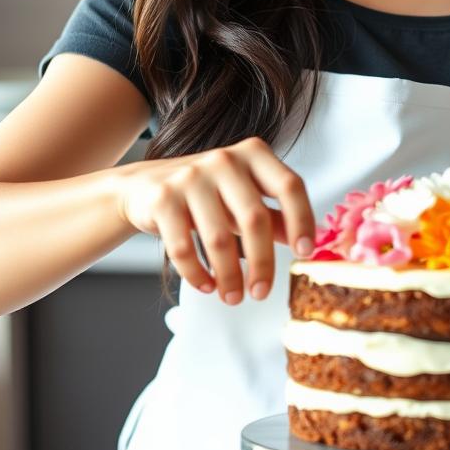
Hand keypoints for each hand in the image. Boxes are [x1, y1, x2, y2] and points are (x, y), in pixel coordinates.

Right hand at [115, 136, 314, 304]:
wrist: (143, 186)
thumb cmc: (205, 194)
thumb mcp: (243, 198)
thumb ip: (274, 215)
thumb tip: (306, 242)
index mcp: (253, 154)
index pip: (289, 185)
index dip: (302, 220)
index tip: (305, 252)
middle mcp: (224, 159)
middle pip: (254, 219)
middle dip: (262, 264)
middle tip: (261, 293)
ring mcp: (190, 176)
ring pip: (219, 238)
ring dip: (229, 276)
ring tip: (233, 296)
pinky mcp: (162, 197)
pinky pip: (184, 247)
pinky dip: (197, 274)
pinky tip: (206, 285)